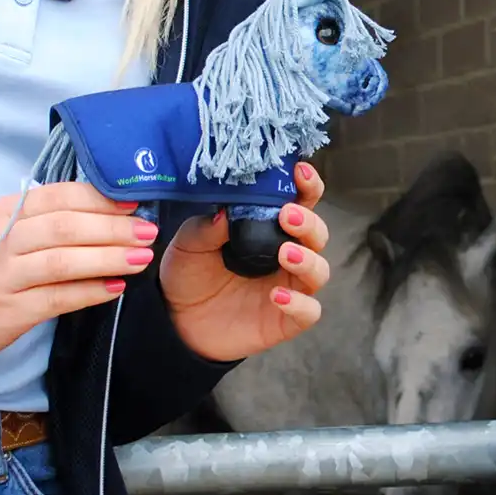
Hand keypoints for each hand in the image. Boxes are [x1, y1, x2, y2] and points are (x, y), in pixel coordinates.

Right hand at [0, 182, 154, 360]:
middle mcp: (2, 240)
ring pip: (63, 262)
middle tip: (148, 231)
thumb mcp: (5, 230)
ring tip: (141, 258)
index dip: (100, 199)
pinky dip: (90, 292)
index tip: (135, 202)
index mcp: (5, 212)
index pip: (60, 197)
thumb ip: (46, 218)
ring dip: (108, 258)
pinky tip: (116, 288)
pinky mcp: (9, 311)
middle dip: (113, 228)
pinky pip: (57, 298)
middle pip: (66, 227)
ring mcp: (4, 276)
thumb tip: (108, 208)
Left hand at [159, 162, 331, 362]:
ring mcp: (289, 287)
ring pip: (320, 271)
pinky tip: (276, 296)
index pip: (300, 203)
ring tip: (285, 254)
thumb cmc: (189, 275)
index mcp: (269, 230)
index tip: (300, 172)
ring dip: (308, 260)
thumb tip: (225, 211)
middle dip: (309, 222)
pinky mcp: (285, 319)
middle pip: (317, 235)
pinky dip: (299, 304)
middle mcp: (286, 255)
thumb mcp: (188, 246)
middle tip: (288, 215)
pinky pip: (309, 312)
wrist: (176, 322)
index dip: (307, 186)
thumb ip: (206, 228)